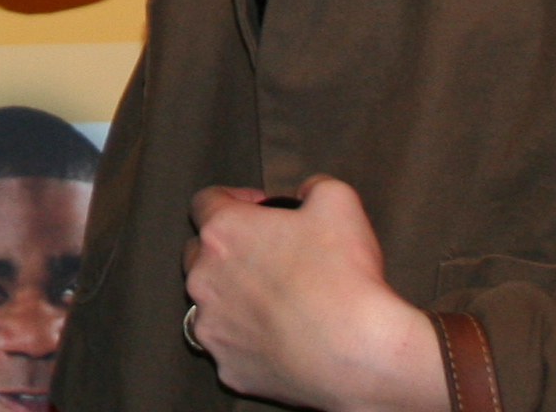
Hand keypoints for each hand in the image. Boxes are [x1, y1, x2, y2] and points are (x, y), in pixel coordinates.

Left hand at [183, 177, 440, 411]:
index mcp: (222, 232)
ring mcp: (213, 328)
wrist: (357, 352)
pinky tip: (281, 338)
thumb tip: (306, 193)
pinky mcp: (228, 368)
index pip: (205, 201)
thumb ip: (312, 186)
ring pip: (209, 305)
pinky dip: (248, 341)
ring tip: (275, 302)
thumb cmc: (345, 275)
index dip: (234, 200)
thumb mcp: (338, 201)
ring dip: (232, 298)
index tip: (261, 210)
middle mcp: (204, 279)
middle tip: (268, 256)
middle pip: (198, 254)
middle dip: (227, 250)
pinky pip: (230, 348)